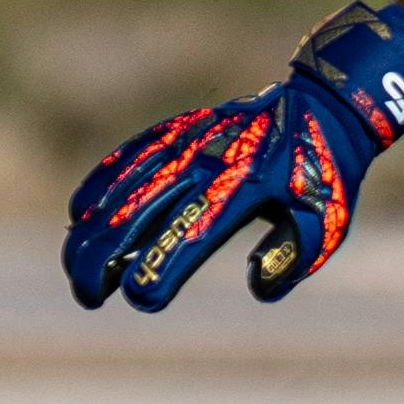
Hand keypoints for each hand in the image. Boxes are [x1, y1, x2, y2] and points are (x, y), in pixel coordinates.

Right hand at [63, 0, 403, 311]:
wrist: (322, 106)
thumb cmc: (324, 173)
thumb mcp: (328, 218)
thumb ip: (294, 255)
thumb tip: (257, 285)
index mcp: (246, 186)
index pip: (194, 231)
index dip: (164, 265)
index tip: (141, 297)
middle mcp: (208, 160)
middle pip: (143, 211)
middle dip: (107, 256)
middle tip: (88, 297)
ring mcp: (187, 141)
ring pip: (125, 185)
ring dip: (93, 228)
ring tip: (75, 269)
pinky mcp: (176, 130)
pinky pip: (129, 155)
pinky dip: (101, 183)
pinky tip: (79, 214)